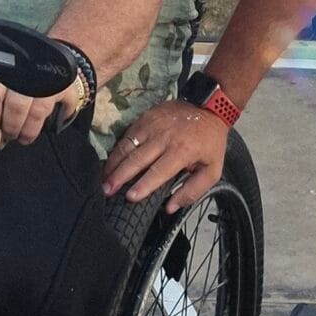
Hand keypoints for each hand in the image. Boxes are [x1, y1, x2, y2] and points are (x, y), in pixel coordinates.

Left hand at [0, 62, 81, 146]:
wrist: (46, 58)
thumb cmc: (7, 77)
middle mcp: (6, 58)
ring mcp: (32, 69)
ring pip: (15, 106)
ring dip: (10, 127)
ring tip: (10, 131)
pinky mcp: (54, 82)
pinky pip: (38, 112)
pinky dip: (29, 130)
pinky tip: (25, 134)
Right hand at [102, 98, 226, 211]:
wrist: (210, 107)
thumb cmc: (210, 142)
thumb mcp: (212, 170)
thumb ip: (193, 191)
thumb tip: (170, 207)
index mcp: (182, 151)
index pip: (158, 171)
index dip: (143, 185)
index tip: (130, 197)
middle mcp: (164, 137)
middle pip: (137, 159)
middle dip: (120, 176)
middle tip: (106, 190)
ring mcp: (153, 125)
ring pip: (128, 146)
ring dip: (113, 163)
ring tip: (103, 178)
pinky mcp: (146, 117)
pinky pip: (127, 135)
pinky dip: (117, 149)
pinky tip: (111, 162)